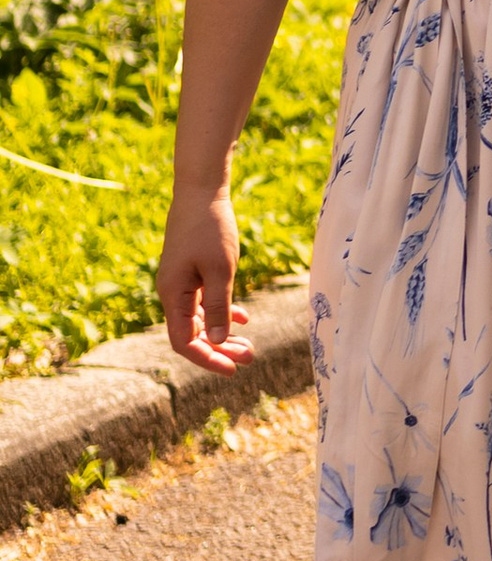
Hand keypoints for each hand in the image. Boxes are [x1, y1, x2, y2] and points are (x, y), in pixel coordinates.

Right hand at [158, 182, 253, 375]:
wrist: (201, 191)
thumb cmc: (210, 228)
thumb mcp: (221, 269)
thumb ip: (219, 306)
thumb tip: (218, 342)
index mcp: (173, 295)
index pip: (184, 342)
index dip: (207, 359)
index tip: (234, 369)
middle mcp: (172, 293)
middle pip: (193, 334)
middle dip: (220, 350)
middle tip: (250, 358)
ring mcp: (181, 282)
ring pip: (201, 319)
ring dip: (223, 334)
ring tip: (249, 345)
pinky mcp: (191, 271)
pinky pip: (204, 302)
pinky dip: (222, 311)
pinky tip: (243, 319)